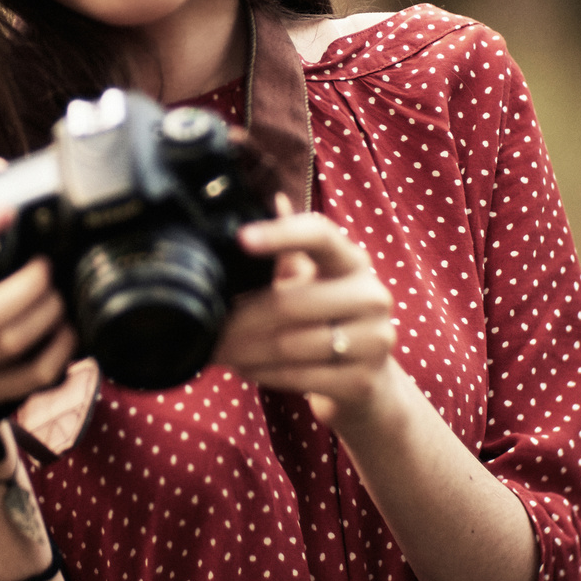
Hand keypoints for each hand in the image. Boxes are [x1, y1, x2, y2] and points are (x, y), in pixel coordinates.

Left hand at [214, 195, 397, 433]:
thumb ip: (290, 248)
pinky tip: (244, 369)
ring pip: (290, 344)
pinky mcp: (362, 381)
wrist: (369, 382)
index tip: (241, 238)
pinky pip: (298, 376)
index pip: (320, 235)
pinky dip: (263, 373)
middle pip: (292, 302)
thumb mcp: (314, 280)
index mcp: (352, 262)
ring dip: (244, 350)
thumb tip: (272, 199)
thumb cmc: (329, 321)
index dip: (280, 234)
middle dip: (240, 318)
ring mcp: (373, 340)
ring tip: (218, 350)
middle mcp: (371, 296)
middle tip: (207, 326)